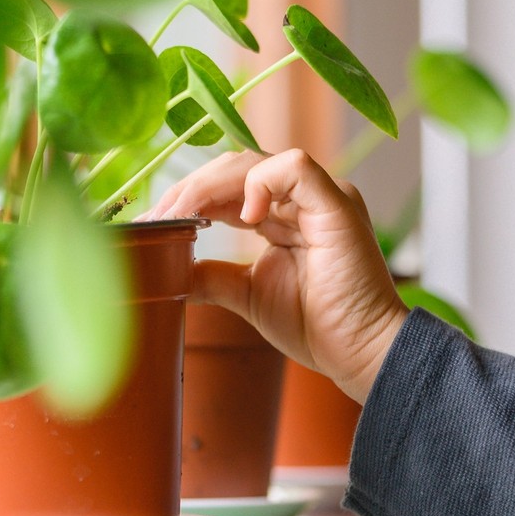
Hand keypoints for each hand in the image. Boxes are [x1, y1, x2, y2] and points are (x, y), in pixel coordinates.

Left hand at [146, 149, 408, 402]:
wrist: (359, 353)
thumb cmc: (318, 327)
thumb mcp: (248, 295)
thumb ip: (212, 275)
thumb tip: (168, 267)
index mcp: (286, 213)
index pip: (229, 186)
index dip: (190, 198)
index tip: (155, 224)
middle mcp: (305, 197)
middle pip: (236, 167)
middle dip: (191, 189)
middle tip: (158, 219)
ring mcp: (323, 196)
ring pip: (256, 162)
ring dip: (210, 186)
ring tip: (183, 215)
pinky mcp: (337, 203)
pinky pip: (295, 167)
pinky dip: (261, 183)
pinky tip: (244, 216)